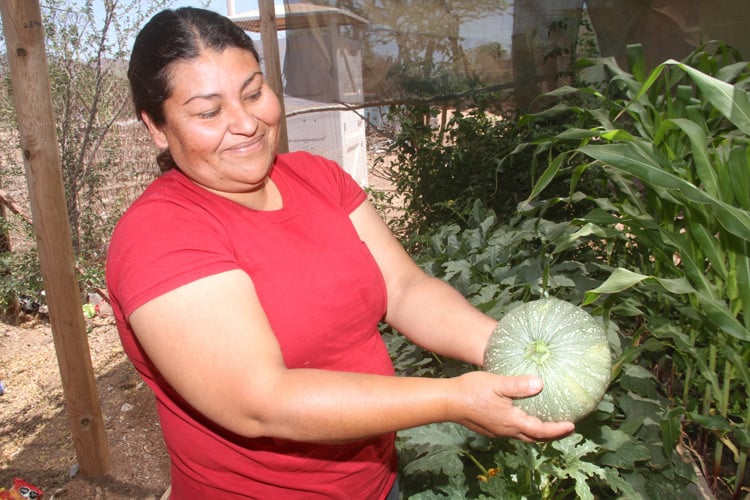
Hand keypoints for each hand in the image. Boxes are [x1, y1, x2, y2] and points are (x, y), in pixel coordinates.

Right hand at [451, 371, 574, 441]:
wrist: (447, 401)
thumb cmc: (471, 390)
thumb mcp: (497, 383)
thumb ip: (519, 384)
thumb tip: (540, 383)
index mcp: (511, 421)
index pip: (540, 430)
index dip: (557, 429)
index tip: (571, 425)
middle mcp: (506, 430)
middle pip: (534, 438)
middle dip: (551, 435)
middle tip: (565, 428)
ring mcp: (497, 431)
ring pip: (522, 435)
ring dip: (537, 432)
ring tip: (546, 423)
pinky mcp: (489, 428)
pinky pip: (512, 431)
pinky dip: (523, 427)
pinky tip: (521, 416)